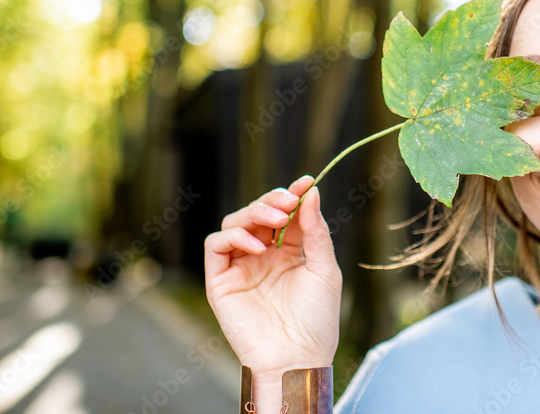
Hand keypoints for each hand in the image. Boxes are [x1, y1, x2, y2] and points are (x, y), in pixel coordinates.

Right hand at [204, 176, 341, 379]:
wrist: (297, 357)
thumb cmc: (316, 319)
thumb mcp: (324, 269)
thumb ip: (315, 231)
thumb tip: (311, 192)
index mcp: (289, 252)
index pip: (286, 214)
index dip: (293, 195)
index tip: (305, 182)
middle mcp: (262, 255)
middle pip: (258, 212)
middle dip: (273, 200)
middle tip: (289, 201)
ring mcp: (240, 266)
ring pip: (235, 222)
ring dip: (255, 213)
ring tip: (277, 220)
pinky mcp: (220, 280)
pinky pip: (215, 245)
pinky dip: (234, 236)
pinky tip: (258, 246)